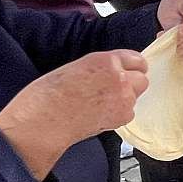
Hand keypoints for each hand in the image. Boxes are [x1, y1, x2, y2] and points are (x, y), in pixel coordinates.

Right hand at [0, 51, 149, 180]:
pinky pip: (129, 112)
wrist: (41, 122)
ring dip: (125, 99)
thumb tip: (112, 72)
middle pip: (142, 78)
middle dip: (131, 83)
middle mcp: (119, 77)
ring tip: (100, 104)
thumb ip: (100, 68)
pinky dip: (119, 114)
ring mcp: (123, 97)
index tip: (128, 71)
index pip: (136, 59)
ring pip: (136, 96)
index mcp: (105, 60)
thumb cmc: (47, 96)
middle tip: (113, 90)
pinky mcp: (122, 116)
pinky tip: (100, 115)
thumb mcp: (75, 68)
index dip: (131, 67)